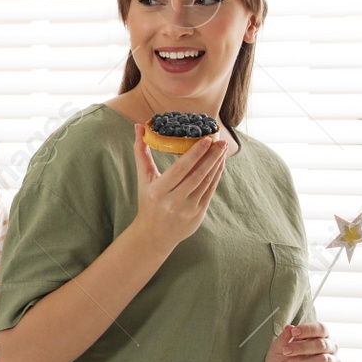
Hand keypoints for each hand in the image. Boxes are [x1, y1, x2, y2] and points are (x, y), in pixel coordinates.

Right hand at [130, 125, 227, 251]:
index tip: (205, 140)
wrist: (154, 234)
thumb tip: (138, 127)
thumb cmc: (148, 201)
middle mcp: (173, 201)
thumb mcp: (143, 179)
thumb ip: (141, 153)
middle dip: (211, 157)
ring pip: (206, 182)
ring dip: (216, 164)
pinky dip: (216, 175)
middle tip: (221, 141)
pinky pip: (210, 190)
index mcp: (157, 191)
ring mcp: (188, 209)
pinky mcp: (198, 213)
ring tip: (223, 148)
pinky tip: (220, 163)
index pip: (179, 170)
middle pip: (196, 175)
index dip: (194, 155)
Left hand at [267, 322, 337, 361]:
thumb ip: (284, 338)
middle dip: (302, 347)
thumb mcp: (278, 348)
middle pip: (322, 344)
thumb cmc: (281, 360)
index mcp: (319, 337)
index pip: (321, 329)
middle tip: (285, 351)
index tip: (294, 332)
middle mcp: (330, 350)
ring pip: (324, 360)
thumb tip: (289, 327)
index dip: (309, 329)